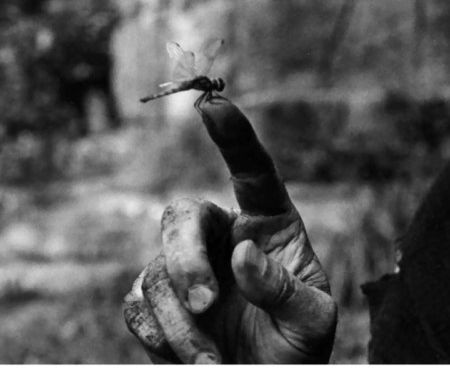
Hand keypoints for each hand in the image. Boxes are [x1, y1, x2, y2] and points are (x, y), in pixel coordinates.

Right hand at [123, 95, 336, 363]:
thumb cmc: (300, 347)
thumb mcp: (312, 320)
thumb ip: (283, 288)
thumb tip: (242, 253)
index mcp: (271, 226)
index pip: (253, 172)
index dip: (234, 137)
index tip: (215, 103)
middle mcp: (225, 237)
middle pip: (183, 216)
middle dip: (187, 258)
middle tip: (206, 303)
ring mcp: (189, 268)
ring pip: (158, 270)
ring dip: (181, 321)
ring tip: (212, 362)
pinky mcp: (159, 303)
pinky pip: (137, 303)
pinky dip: (158, 333)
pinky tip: (189, 359)